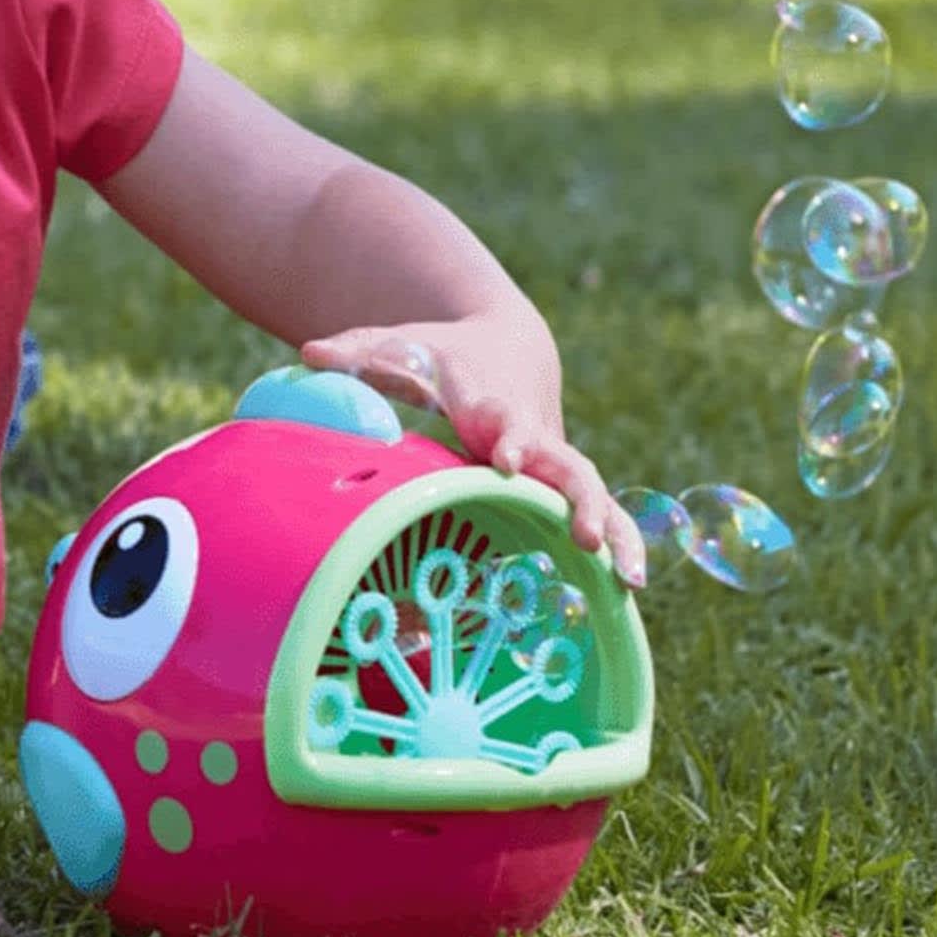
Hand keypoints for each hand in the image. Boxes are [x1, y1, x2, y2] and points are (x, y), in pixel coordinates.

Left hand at [299, 313, 647, 590]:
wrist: (507, 348)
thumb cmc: (442, 354)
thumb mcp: (399, 345)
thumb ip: (357, 352)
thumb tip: (307, 354)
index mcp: (490, 403)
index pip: (502, 418)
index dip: (507, 435)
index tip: (507, 457)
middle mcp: (531, 434)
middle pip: (564, 464)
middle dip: (576, 498)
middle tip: (585, 535)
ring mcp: (553, 461)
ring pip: (595, 495)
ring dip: (615, 532)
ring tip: (630, 579)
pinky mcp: (563, 484)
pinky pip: (600, 514)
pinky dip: (619, 546)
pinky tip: (629, 591)